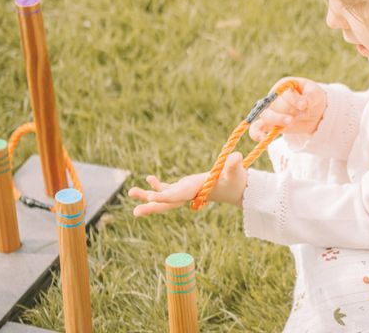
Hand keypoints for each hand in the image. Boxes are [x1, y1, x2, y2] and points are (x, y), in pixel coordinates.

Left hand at [128, 152, 247, 215]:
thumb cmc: (236, 180)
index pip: (178, 196)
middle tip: (135, 212)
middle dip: (151, 207)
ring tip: (131, 192)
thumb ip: (234, 165)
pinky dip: (158, 185)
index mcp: (196, 191)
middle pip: (167, 204)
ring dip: (147, 195)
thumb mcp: (235, 172)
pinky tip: (148, 178)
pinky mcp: (185, 188)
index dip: (165, 197)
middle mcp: (188, 195)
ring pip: (163, 197)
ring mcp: (185, 192)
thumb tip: (237, 156)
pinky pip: (168, 189)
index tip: (151, 198)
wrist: (237, 188)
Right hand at [249, 77, 326, 141]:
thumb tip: (304, 104)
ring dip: (277, 119)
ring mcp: (271, 111)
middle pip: (275, 104)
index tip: (304, 106)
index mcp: (283, 86)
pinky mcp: (270, 124)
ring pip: (266, 115)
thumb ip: (310, 97)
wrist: (315, 113)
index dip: (293, 99)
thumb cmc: (313, 98)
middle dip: (288, 111)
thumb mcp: (315, 94)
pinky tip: (261, 139)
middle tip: (299, 117)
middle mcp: (274, 97)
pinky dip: (256, 133)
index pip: (284, 92)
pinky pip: (257, 127)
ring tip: (291, 123)